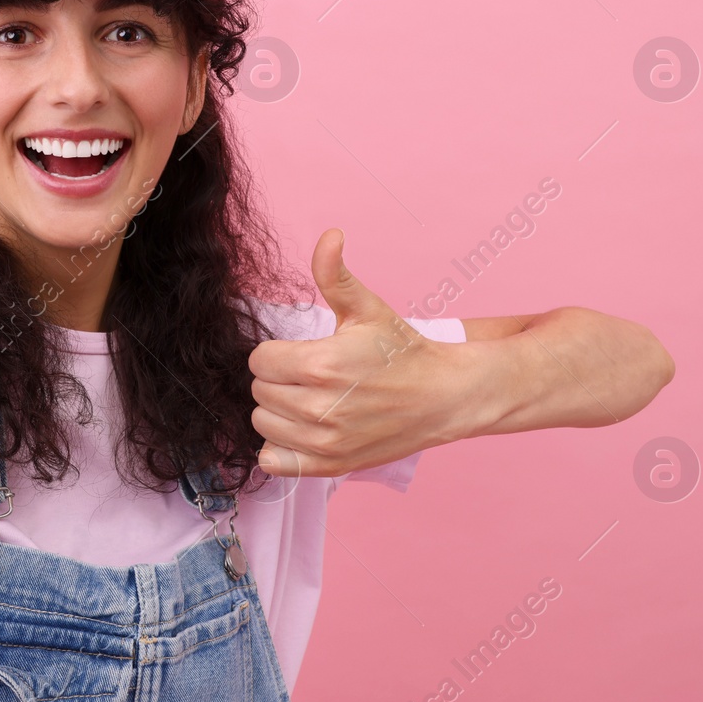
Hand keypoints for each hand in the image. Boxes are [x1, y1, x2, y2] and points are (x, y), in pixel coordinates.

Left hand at [247, 228, 475, 478]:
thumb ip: (334, 274)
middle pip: (258, 391)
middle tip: (310, 376)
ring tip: (309, 399)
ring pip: (262, 423)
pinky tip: (304, 430)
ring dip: (278, 411)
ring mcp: (324, 442)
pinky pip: (274, 461)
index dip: (276, 352)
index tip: (301, 352)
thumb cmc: (402, 351)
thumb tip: (329, 235)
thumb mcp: (367, 308)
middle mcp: (319, 408)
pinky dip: (281, 447)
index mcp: (321, 364)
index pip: (259, 360)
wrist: (443, 397)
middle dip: (278, 379)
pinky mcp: (330, 466)